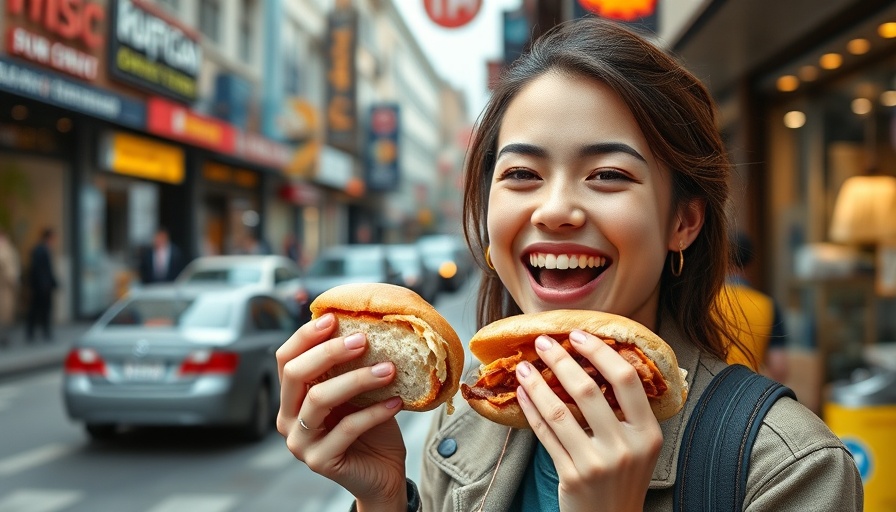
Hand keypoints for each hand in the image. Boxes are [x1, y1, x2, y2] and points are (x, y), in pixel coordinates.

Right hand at [276, 313, 407, 510]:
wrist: (382, 472)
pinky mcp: (320, 461)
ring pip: (320, 399)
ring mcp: (300, 442)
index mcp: (292, 397)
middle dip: (329, 351)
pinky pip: (348, 428)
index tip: (334, 317)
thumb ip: (352, 366)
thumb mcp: (359, 392)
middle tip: (363, 340)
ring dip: (358, 379)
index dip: (306, 336)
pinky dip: (375, 412)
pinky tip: (396, 402)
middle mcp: (288, 418)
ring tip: (389, 369)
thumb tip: (368, 324)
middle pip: (296, 374)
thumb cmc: (370, 428)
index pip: (285, 358)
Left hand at [515, 330, 662, 511]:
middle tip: (543, 342)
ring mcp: (598, 464)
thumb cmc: (623, 477)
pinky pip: (545, 435)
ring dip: (537, 384)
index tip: (579, 335)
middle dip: (561, 360)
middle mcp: (626, 447)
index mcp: (648, 433)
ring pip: (559, 412)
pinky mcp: (573, 477)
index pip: (627, 380)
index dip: (601, 352)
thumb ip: (626, 412)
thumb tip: (594, 361)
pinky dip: (531, 411)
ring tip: (524, 366)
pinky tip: (522, 394)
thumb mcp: (639, 445)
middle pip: (589, 391)